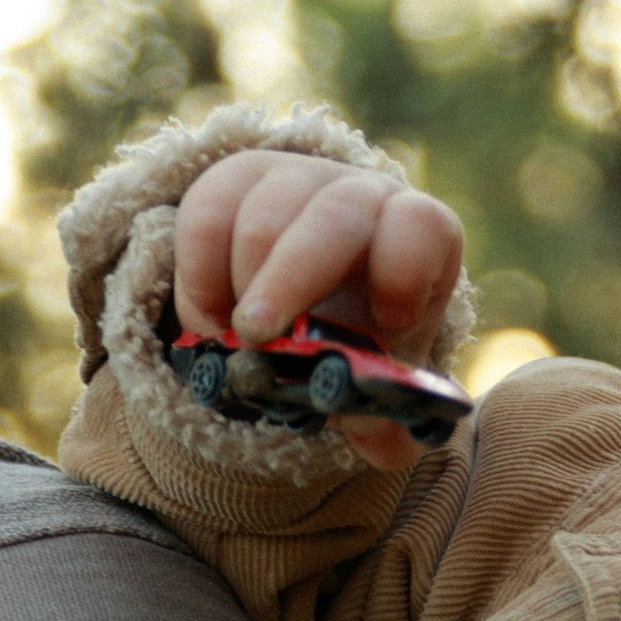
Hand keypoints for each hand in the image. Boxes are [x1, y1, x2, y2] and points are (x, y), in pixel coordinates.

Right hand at [172, 149, 465, 476]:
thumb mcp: (382, 383)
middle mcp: (362, 196)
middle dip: (291, 277)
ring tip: (234, 342)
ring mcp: (297, 178)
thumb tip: (380, 442)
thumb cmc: (361, 339)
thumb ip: (389, 422)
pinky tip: (208, 319)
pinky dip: (198, 272)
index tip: (388, 322)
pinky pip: (206, 208)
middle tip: (254, 337)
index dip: (404, 268)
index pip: (423, 226)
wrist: (312, 299)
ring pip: (263, 209)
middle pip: (334, 216)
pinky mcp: (235, 179)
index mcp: (419, 237)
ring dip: (238, 282)